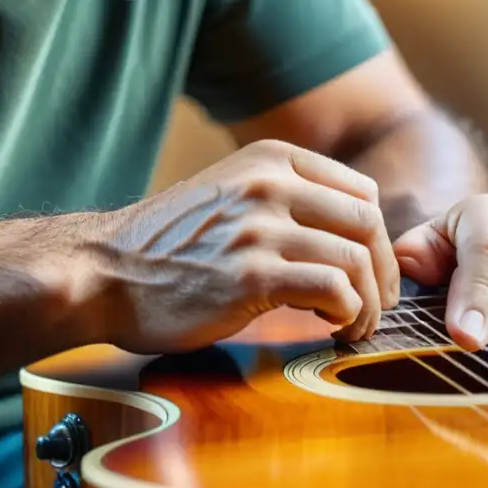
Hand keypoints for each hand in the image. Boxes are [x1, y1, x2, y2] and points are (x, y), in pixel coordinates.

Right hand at [93, 140, 399, 353]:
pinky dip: (347, 314)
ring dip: (369, 302)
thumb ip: (281, 197)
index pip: (360, 190)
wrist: (104, 271)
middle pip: (368, 223)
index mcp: (268, 159)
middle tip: (377, 303)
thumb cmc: (166, 243)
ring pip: (356, 259)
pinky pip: (333, 290)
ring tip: (354, 324)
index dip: (377, 237)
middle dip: (383, 270)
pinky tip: (332, 327)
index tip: (370, 270)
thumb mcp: (227, 192)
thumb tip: (345, 234)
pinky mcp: (251, 276)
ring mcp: (260, 228)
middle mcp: (268, 184)